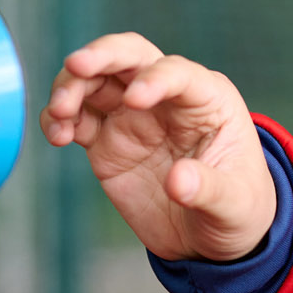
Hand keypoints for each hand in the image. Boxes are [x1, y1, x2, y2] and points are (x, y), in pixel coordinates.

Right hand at [44, 32, 276, 262]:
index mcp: (207, 99)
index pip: (178, 72)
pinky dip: (59, 119)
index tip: (134, 101)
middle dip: (102, 54)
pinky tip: (56, 134)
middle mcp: (166, 98)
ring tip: (58, 114)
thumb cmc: (236, 209)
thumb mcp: (234, 204)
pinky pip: (78, 119)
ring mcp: (132, 117)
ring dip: (71, 85)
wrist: (210, 238)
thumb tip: (179, 181)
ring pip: (96, 81)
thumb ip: (209, 189)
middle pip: (130, 56)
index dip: (155, 79)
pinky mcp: (107, 142)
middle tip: (76, 65)